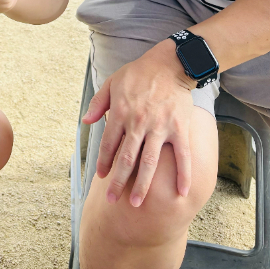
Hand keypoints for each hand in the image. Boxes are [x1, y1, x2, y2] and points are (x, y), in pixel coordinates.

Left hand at [82, 40, 195, 205]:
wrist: (170, 64)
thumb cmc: (139, 73)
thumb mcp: (112, 82)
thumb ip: (98, 103)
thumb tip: (86, 121)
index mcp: (120, 113)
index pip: (108, 144)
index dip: (103, 162)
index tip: (101, 177)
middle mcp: (138, 123)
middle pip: (126, 159)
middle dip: (118, 182)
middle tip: (112, 200)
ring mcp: (160, 128)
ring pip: (149, 163)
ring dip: (142, 185)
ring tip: (136, 204)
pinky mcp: (179, 129)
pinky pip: (182, 156)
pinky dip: (183, 175)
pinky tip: (182, 193)